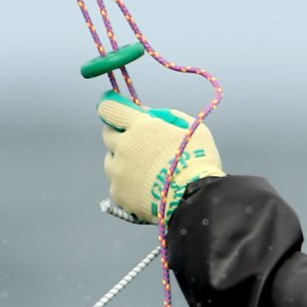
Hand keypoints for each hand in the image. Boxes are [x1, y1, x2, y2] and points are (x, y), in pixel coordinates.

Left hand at [98, 91, 224, 224]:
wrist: (195, 200)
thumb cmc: (198, 160)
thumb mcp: (190, 127)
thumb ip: (165, 115)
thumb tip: (146, 113)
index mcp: (140, 127)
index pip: (110, 109)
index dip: (112, 106)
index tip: (114, 106)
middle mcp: (123, 147)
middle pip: (108, 134)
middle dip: (121, 134)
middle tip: (138, 142)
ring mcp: (118, 172)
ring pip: (111, 160)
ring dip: (123, 160)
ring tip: (146, 170)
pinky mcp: (118, 193)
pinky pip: (117, 183)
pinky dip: (127, 183)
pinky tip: (145, 187)